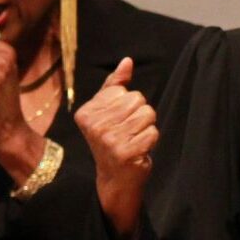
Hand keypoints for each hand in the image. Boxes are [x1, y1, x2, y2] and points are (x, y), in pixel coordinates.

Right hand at [76, 57, 157, 237]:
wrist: (115, 178)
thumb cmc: (114, 139)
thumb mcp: (108, 111)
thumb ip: (115, 85)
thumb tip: (127, 61)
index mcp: (87, 112)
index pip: (125, 92)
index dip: (129, 105)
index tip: (118, 122)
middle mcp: (94, 126)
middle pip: (138, 101)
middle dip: (140, 115)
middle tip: (129, 132)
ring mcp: (109, 140)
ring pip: (148, 114)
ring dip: (146, 128)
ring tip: (134, 139)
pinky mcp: (125, 153)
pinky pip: (152, 132)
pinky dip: (150, 141)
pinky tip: (138, 150)